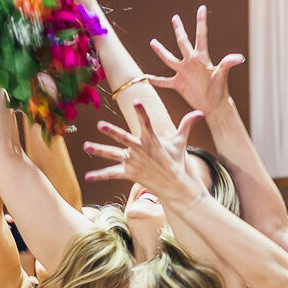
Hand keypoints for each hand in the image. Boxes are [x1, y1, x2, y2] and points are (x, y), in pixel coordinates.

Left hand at [84, 104, 206, 205]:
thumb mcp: (181, 142)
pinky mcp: (129, 173)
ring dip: (99, 151)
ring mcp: (134, 162)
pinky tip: (87, 177)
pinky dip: (100, 176)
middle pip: (125, 139)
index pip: (147, 123)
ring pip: (114, 155)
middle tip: (101, 124)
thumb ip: (187, 124)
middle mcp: (141, 151)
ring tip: (86, 146)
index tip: (137, 102)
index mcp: (152, 141)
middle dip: (113, 132)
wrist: (174, 185)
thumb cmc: (175, 160)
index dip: (142, 113)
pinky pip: (112, 174)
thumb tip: (200, 112)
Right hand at [148, 6, 243, 115]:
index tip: (202, 7)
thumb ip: (228, 64)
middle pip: (182, 42)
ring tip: (153, 42)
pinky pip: (164, 81)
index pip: (201, 35)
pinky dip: (156, 80)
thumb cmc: (220, 90)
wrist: (213, 106)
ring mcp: (183, 72)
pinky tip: (146, 77)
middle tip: (175, 17)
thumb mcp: (222, 75)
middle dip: (178, 29)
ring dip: (161, 51)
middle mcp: (191, 62)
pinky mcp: (178, 84)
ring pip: (169, 59)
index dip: (201, 21)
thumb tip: (239, 57)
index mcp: (201, 57)